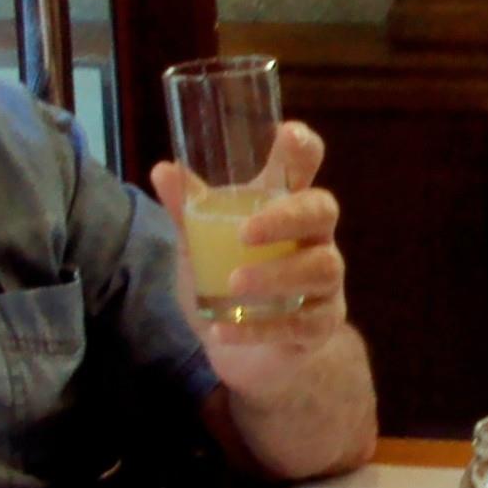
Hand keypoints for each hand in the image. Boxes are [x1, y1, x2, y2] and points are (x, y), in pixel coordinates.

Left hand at [147, 119, 351, 402]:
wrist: (243, 354)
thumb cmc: (226, 282)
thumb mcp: (201, 245)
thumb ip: (187, 212)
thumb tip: (163, 170)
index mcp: (286, 207)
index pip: (305, 167)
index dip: (303, 148)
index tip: (288, 133)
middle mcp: (314, 238)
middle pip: (322, 211)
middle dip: (286, 218)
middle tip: (244, 233)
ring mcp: (324, 283)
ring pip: (320, 268)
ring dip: (275, 275)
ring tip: (233, 285)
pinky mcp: (321, 326)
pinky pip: (302, 324)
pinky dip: (261, 329)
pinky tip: (224, 331)